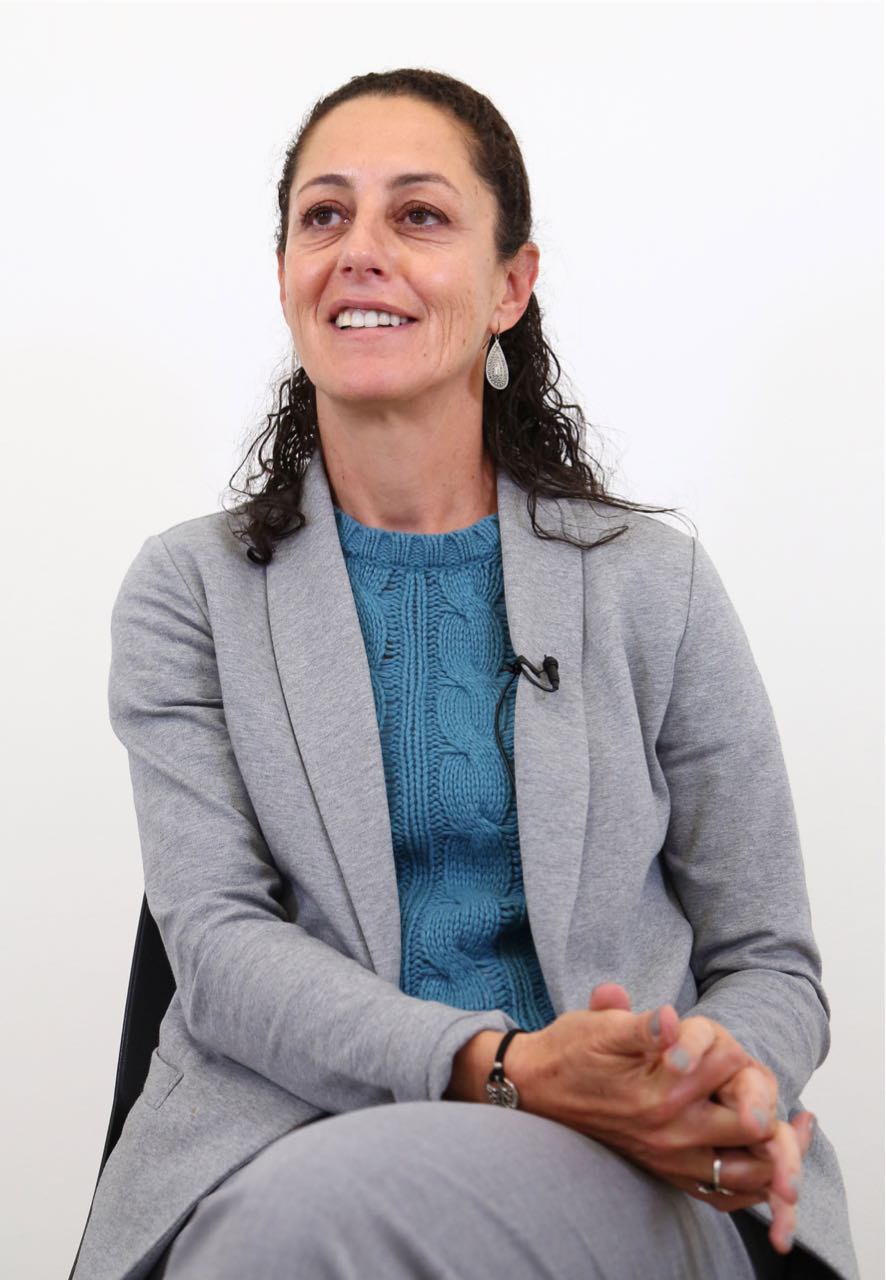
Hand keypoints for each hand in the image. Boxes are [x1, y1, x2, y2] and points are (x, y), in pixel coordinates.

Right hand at [513, 992, 763, 1194]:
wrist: (535, 1087)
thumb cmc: (570, 1050)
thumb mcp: (602, 1027)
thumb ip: (642, 1025)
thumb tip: (671, 1017)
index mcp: (658, 1093)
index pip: (727, 1070)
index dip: (733, 1050)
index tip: (725, 1041)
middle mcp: (669, 1134)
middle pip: (752, 1127)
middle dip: (765, 1100)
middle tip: (761, 1081)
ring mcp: (669, 1159)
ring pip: (747, 1171)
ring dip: (771, 1148)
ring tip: (785, 1120)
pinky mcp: (665, 1172)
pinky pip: (723, 1195)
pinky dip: (751, 1181)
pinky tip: (759, 1154)